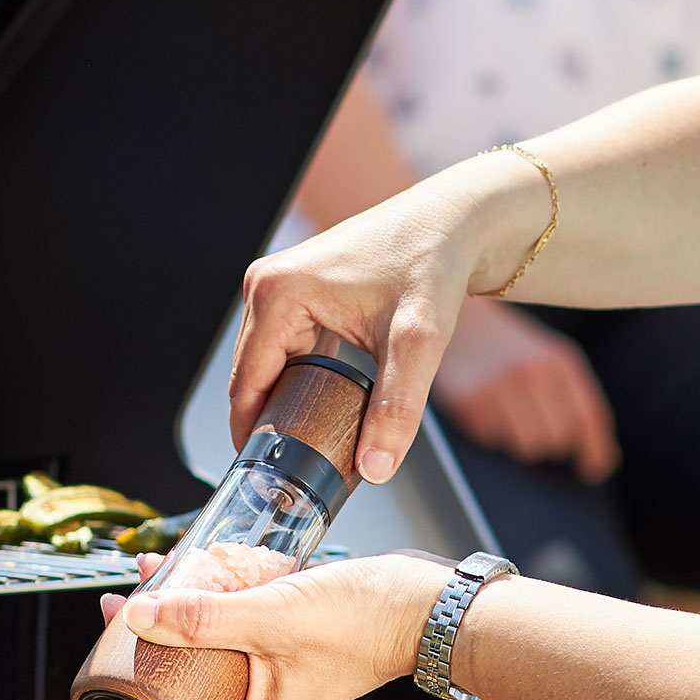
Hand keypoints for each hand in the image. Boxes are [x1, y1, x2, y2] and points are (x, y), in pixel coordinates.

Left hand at [99, 551, 448, 699]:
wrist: (426, 602)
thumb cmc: (362, 624)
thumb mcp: (268, 617)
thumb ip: (203, 617)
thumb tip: (139, 615)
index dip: (140, 682)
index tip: (114, 644)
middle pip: (193, 673)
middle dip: (160, 632)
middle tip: (130, 599)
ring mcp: (283, 674)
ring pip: (218, 644)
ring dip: (189, 607)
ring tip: (163, 572)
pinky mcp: (295, 642)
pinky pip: (245, 625)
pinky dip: (224, 599)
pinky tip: (209, 567)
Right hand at [230, 155, 542, 484]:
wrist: (453, 223)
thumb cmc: (433, 264)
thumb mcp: (417, 341)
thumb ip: (397, 407)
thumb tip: (374, 468)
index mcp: (278, 292)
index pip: (247, 383)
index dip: (252, 434)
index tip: (267, 476)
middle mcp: (267, 283)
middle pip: (251, 374)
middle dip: (268, 422)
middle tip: (293, 473)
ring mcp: (278, 284)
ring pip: (266, 363)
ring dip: (281, 401)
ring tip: (303, 447)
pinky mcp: (295, 289)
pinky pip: (282, 347)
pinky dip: (296, 379)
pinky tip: (316, 407)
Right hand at [434, 296, 618, 482]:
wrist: (461, 318)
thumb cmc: (514, 348)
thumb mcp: (552, 361)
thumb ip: (578, 404)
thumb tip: (601, 465)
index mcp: (559, 361)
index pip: (588, 417)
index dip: (596, 450)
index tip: (592, 471)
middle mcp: (531, 373)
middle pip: (558, 441)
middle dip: (551, 442)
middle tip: (535, 422)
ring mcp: (497, 386)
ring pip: (527, 447)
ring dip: (521, 439)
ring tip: (509, 410)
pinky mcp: (467, 400)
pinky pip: (492, 440)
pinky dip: (491, 429)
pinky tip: (484, 403)